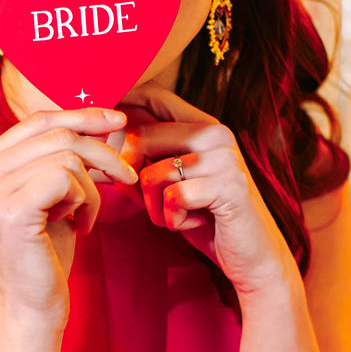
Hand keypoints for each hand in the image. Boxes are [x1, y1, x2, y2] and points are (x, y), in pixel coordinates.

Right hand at [0, 107, 138, 326]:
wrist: (28, 309)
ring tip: (86, 217)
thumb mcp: (50, 196)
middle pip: (56, 131)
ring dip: (92, 187)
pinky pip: (66, 178)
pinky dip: (86, 201)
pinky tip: (80, 227)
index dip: (82, 115)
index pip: (38, 120)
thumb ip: (57, 158)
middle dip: (102, 151)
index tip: (118, 120)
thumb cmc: (43, 255)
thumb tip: (97, 119)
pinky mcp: (9, 210)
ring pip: (66, 155)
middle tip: (125, 175)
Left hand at [118, 81, 297, 298]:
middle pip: (140, 137)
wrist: (253, 257)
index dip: (121, 103)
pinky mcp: (227, 186)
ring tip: (178, 215)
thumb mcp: (173, 181)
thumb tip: (96, 137)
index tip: (102, 128)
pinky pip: (171, 198)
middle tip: (149, 203)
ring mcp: (223, 158)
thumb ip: (147, 156)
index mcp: (203, 125)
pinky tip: (192, 223)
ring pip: (150, 173)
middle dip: (130, 178)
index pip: (153, 95)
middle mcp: (216, 133)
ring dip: (153, 207)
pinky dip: (172, 220)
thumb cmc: (206, 218)